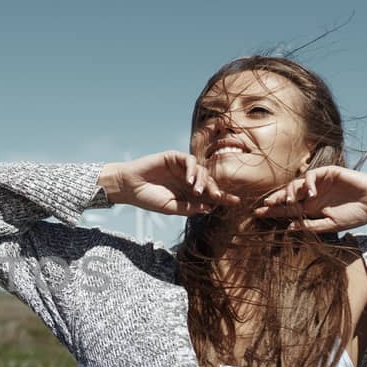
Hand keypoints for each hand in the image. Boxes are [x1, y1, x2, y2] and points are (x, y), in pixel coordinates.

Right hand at [103, 151, 242, 216]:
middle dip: (215, 190)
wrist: (129, 187)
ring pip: (202, 171)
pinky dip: (192, 169)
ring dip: (203, 181)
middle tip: (217, 196)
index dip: (223, 198)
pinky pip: (189, 160)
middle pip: (209, 182)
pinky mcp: (174, 157)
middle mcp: (187, 180)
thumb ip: (188, 208)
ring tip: (196, 191)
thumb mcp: (170, 208)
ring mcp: (181, 168)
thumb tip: (208, 208)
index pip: (209, 195)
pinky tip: (189, 179)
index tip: (237, 202)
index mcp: (188, 194)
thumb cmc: (147, 199)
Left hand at [252, 165, 366, 231]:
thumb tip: (288, 227)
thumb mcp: (330, 225)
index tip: (257, 214)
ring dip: (289, 192)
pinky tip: (311, 193)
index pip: (288, 209)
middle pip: (288, 195)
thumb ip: (310, 226)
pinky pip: (310, 175)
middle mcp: (312, 195)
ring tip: (289, 202)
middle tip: (265, 206)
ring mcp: (319, 183)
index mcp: (311, 208)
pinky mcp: (327, 172)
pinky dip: (307, 183)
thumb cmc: (355, 216)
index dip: (273, 211)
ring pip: (296, 184)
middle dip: (275, 200)